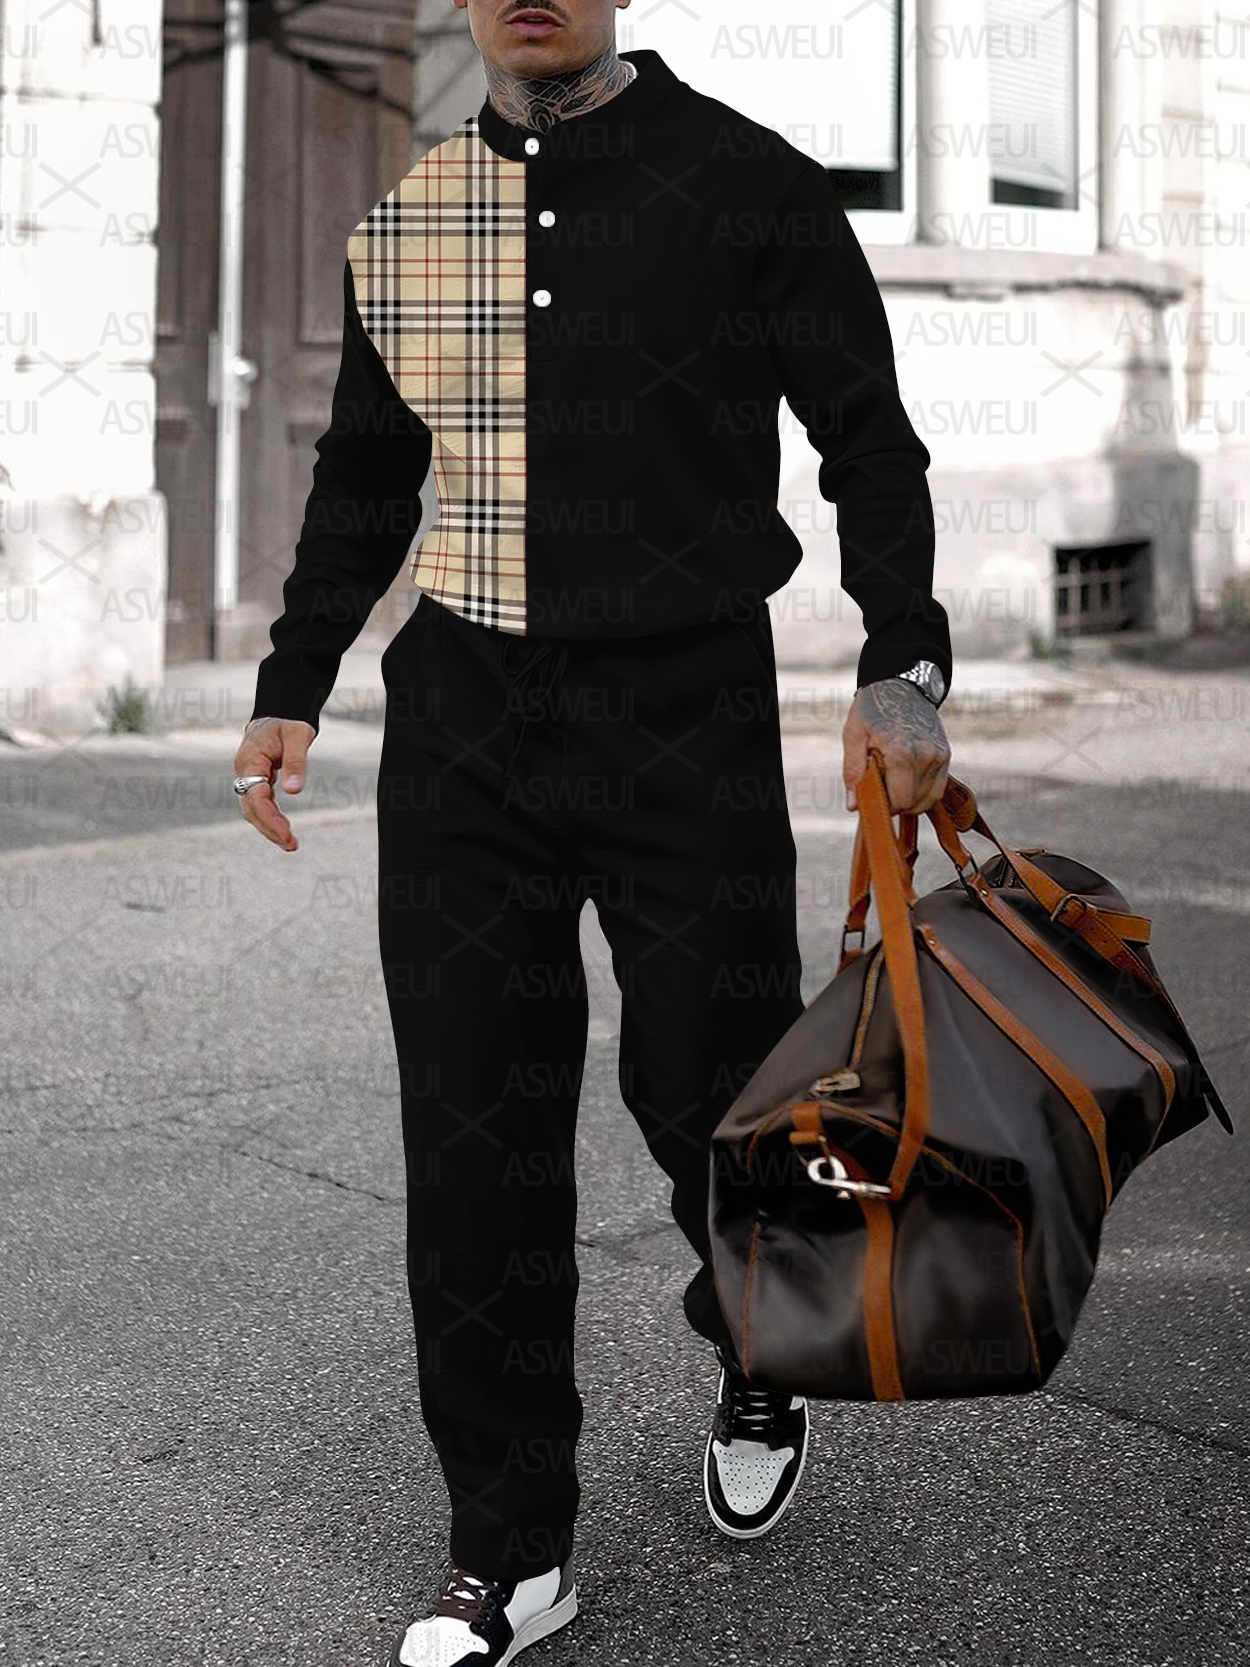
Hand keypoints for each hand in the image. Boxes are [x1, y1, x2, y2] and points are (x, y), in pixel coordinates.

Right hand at [233, 716, 315, 850]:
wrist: (280, 712)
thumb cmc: (288, 722)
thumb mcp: (297, 736)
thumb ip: (295, 762)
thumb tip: (294, 792)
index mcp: (250, 760)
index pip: (255, 796)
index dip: (269, 817)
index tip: (287, 833)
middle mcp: (244, 771)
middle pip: (250, 808)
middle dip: (269, 828)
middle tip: (291, 845)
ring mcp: (248, 777)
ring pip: (253, 809)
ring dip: (270, 828)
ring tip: (290, 844)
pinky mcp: (256, 781)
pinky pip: (260, 804)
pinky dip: (271, 818)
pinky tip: (284, 831)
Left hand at [843, 678, 950, 815]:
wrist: (901, 684)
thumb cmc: (872, 709)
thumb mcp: (853, 735)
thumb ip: (853, 772)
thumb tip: (853, 806)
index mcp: (902, 752)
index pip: (899, 802)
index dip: (883, 806)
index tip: (870, 795)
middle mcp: (926, 756)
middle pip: (913, 803)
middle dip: (894, 803)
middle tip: (879, 784)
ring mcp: (939, 756)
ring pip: (927, 800)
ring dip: (909, 800)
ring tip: (892, 782)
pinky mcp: (946, 754)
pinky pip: (937, 789)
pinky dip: (922, 794)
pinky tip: (906, 783)